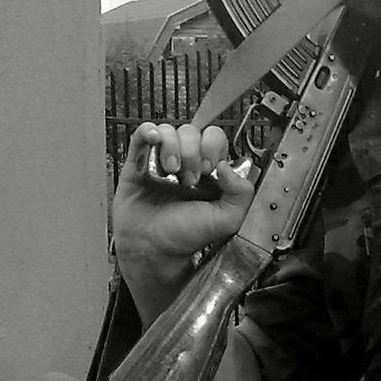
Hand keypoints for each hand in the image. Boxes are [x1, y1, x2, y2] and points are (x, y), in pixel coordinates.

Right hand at [111, 122, 253, 297]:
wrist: (152, 250)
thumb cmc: (185, 237)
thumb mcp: (226, 220)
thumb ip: (241, 193)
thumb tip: (228, 166)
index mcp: (209, 171)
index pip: (214, 138)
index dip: (212, 147)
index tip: (209, 169)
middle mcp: (186, 162)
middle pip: (192, 132)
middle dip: (192, 151)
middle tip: (188, 178)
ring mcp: (161, 160)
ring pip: (168, 131)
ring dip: (172, 147)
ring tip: (170, 172)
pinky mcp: (138, 162)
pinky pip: (142, 133)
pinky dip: (148, 130)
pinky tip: (153, 140)